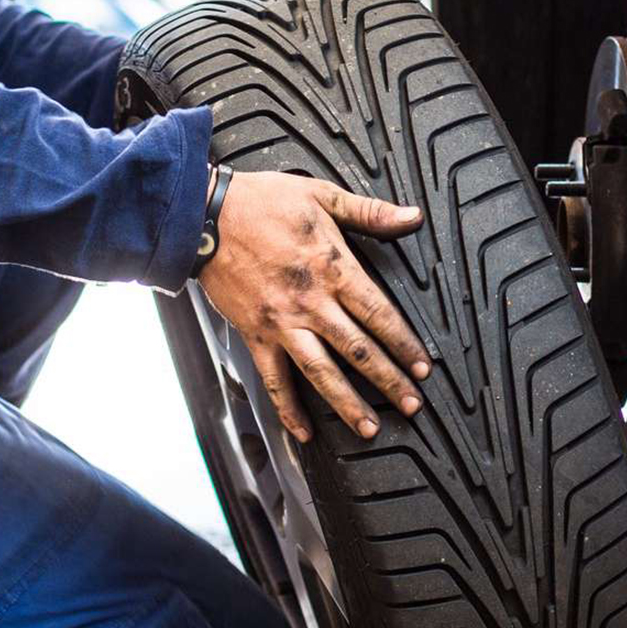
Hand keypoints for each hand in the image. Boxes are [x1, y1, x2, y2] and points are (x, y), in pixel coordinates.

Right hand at [196, 171, 432, 441]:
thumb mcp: (322, 195)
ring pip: (321, 372)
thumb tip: (412, 216)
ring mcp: (282, 323)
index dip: (405, 344)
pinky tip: (303, 432)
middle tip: (411, 405)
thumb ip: (370, 211)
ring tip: (368, 428)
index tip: (423, 367)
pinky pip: (274, 379)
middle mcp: (311, 303)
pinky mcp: (255, 335)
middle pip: (358, 350)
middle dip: (389, 381)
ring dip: (347, 404)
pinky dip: (287, 408)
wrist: (203, 216)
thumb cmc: (260, 202)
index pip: (379, 314)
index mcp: (333, 268)